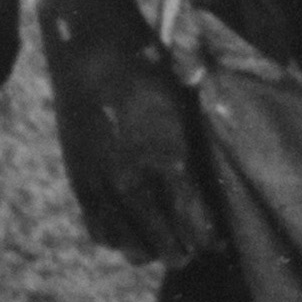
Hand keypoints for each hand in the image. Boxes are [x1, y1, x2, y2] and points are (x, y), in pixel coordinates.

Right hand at [35, 0, 221, 265]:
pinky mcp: (80, 183)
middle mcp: (135, 181)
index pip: (197, 224)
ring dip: (152, 250)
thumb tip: (218, 183)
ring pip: (132, 247)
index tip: (221, 242)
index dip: (212, 240)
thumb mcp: (187, 108)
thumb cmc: (152, 71)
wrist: (93, 51)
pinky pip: (101, 232)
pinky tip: (133, 231)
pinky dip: (119, 239)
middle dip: (187, 251)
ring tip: (167, 244)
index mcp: (170, 159)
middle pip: (166, 245)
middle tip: (198, 248)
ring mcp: (103, 186)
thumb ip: (199, 150)